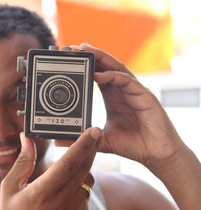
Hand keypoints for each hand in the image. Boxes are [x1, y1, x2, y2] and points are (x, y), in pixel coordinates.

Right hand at [0, 128, 101, 209]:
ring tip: (72, 164)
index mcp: (42, 192)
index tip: (93, 130)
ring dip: (84, 168)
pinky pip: (86, 196)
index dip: (82, 145)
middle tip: (95, 133)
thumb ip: (23, 161)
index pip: (68, 164)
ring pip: (88, 181)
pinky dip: (81, 186)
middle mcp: (61, 203)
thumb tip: (26, 138)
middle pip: (84, 169)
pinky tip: (67, 187)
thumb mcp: (10, 186)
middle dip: (92, 148)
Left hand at [70, 43, 186, 170]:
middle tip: (74, 48)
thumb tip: (60, 141)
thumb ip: (83, 138)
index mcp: (112, 97)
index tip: (70, 59)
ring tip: (86, 51)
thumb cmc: (133, 145)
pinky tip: (99, 75)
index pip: (98, 75)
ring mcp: (134, 91)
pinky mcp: (144, 96)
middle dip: (92, 55)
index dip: (86, 66)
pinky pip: (127, 81)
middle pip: (106, 66)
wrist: (156, 155)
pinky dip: (113, 76)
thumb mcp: (101, 140)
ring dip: (101, 58)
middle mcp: (122, 91)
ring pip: (117, 68)